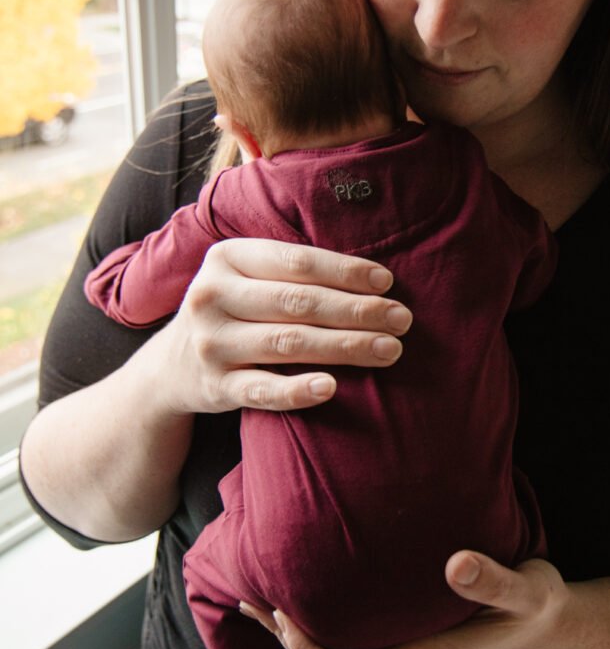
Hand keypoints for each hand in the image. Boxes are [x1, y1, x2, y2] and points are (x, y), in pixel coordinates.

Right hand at [159, 238, 411, 415]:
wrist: (169, 367)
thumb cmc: (231, 311)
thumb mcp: (243, 277)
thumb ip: (290, 270)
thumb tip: (373, 276)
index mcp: (227, 258)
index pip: (296, 261)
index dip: (345, 271)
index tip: (387, 282)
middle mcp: (213, 296)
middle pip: (299, 302)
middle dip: (357, 310)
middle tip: (401, 319)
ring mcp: (211, 344)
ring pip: (289, 343)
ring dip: (346, 346)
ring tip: (389, 350)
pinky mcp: (215, 387)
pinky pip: (262, 390)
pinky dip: (297, 390)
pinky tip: (331, 387)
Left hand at [240, 551, 568, 648]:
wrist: (551, 621)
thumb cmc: (537, 604)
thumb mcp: (525, 588)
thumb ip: (493, 578)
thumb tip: (455, 564)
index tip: (282, 613)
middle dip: (286, 641)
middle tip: (251, 599)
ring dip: (296, 634)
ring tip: (260, 599)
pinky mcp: (407, 640)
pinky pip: (352, 642)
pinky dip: (320, 624)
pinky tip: (310, 594)